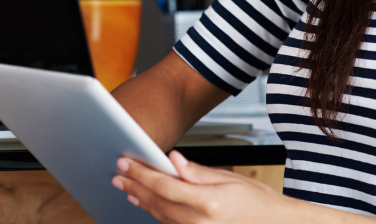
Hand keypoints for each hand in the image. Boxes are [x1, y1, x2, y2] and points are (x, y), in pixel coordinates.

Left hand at [112, 150, 288, 223]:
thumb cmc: (257, 202)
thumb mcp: (229, 179)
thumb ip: (197, 172)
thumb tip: (173, 160)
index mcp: (208, 204)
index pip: (164, 186)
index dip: (141, 173)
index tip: (126, 162)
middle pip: (157, 202)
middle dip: (135, 186)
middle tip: (118, 174)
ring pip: (160, 216)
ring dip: (142, 200)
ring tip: (127, 186)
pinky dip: (156, 212)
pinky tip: (147, 202)